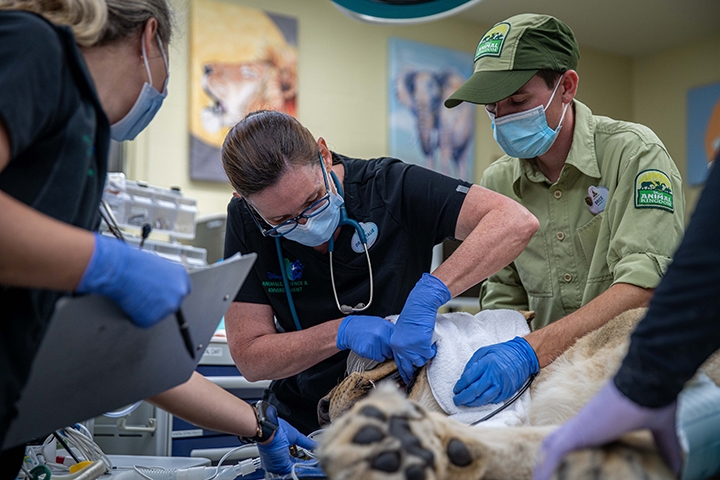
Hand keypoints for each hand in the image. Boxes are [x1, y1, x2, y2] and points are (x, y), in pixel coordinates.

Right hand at [76, 233, 190, 327]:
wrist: (119, 269)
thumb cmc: (133, 264)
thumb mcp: (157, 265)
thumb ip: (165, 278)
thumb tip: (162, 287)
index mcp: (182, 276)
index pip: (183, 290)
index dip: (171, 294)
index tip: (164, 295)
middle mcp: (179, 291)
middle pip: (173, 304)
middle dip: (160, 303)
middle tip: (145, 296)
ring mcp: (169, 306)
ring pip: (159, 314)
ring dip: (148, 309)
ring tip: (135, 295)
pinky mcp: (154, 317)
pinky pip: (145, 321)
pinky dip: (137, 316)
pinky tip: (131, 303)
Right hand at [257, 418, 317, 474]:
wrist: (264, 425)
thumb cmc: (276, 431)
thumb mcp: (294, 436)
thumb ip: (305, 442)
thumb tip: (313, 445)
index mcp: (282, 463)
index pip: (295, 468)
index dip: (303, 464)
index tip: (309, 461)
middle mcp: (274, 466)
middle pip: (288, 468)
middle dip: (296, 463)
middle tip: (304, 458)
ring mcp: (268, 462)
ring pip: (282, 466)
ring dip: (289, 461)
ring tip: (297, 456)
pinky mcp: (265, 458)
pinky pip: (276, 462)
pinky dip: (282, 458)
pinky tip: (287, 453)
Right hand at [336, 315, 393, 361]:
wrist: (348, 328)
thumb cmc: (364, 326)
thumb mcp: (380, 323)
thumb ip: (390, 331)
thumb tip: (400, 339)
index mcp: (385, 327)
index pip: (398, 341)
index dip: (397, 346)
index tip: (396, 348)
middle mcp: (380, 334)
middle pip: (393, 350)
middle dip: (390, 350)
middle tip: (384, 347)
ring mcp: (373, 343)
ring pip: (385, 356)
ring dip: (382, 354)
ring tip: (375, 346)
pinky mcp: (367, 351)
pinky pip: (377, 358)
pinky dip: (375, 356)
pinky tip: (370, 348)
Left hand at [390, 273, 450, 382]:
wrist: (419, 306)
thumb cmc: (412, 316)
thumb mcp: (403, 332)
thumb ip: (404, 344)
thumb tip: (409, 354)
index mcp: (395, 344)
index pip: (398, 364)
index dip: (404, 371)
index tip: (407, 378)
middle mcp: (401, 349)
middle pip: (408, 366)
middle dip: (414, 368)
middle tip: (418, 371)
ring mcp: (411, 349)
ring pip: (421, 361)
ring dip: (424, 355)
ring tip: (425, 345)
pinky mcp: (422, 347)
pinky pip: (429, 354)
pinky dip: (431, 349)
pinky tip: (429, 341)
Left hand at [453, 336, 538, 406]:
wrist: (523, 356)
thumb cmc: (502, 352)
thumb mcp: (484, 351)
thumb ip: (473, 364)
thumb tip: (464, 377)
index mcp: (487, 364)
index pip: (469, 379)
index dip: (460, 386)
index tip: (455, 390)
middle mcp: (494, 376)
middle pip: (474, 391)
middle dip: (463, 398)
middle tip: (456, 400)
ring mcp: (502, 385)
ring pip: (483, 399)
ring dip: (472, 403)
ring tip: (465, 403)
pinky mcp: (508, 392)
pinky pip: (493, 400)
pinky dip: (484, 402)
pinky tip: (478, 401)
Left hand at [533, 381, 680, 479]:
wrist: (649, 381)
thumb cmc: (654, 398)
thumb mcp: (660, 429)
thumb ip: (665, 447)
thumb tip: (678, 468)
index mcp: (599, 425)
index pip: (578, 442)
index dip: (572, 455)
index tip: (570, 469)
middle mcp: (584, 425)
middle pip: (557, 445)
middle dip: (550, 462)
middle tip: (546, 476)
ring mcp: (578, 427)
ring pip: (550, 449)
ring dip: (544, 465)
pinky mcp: (576, 431)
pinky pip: (553, 452)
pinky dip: (545, 467)